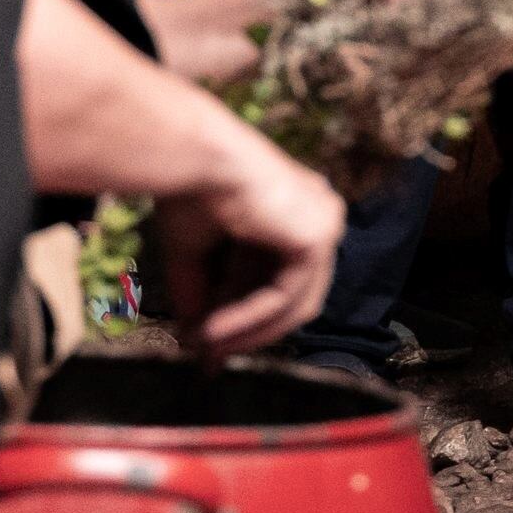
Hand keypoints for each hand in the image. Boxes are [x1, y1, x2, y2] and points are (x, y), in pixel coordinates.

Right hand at [155, 136, 344, 354]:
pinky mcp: (319, 237)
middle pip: (289, 291)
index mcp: (293, 209)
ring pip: (293, 302)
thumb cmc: (188, 189)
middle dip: (247, 328)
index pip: (276, 274)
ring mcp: (324, 224)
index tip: (209, 345)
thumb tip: (195, 347)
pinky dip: (250, 318)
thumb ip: (200, 298)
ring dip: (247, 330)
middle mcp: (316, 213)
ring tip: (205, 346)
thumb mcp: (194, 255)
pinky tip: (215, 331)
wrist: (193, 157)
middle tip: (207, 356)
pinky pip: (287, 295)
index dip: (244, 313)